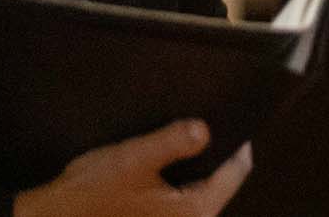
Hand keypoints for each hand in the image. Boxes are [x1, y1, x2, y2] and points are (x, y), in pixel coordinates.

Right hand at [12, 119, 251, 215]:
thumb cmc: (91, 194)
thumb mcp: (135, 158)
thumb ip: (175, 141)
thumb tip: (207, 129)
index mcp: (194, 212)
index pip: (235, 174)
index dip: (237, 144)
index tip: (234, 120)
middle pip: (218, 186)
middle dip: (212, 158)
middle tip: (205, 128)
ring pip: (196, 195)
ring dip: (191, 172)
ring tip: (183, 144)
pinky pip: (176, 204)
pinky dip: (174, 186)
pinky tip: (160, 169)